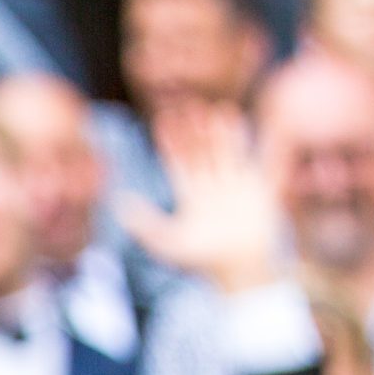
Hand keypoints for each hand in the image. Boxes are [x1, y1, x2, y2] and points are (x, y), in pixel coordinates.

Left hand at [118, 107, 280, 294]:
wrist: (242, 269)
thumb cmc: (204, 261)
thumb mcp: (168, 242)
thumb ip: (144, 223)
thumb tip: (118, 203)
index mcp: (190, 198)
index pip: (178, 163)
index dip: (170, 143)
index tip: (162, 120)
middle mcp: (211, 188)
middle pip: (199, 152)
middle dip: (192, 130)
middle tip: (184, 104)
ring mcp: (234, 185)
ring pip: (222, 151)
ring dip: (214, 131)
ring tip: (208, 108)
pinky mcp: (255, 186)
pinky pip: (247, 156)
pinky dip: (241, 137)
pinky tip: (233, 117)